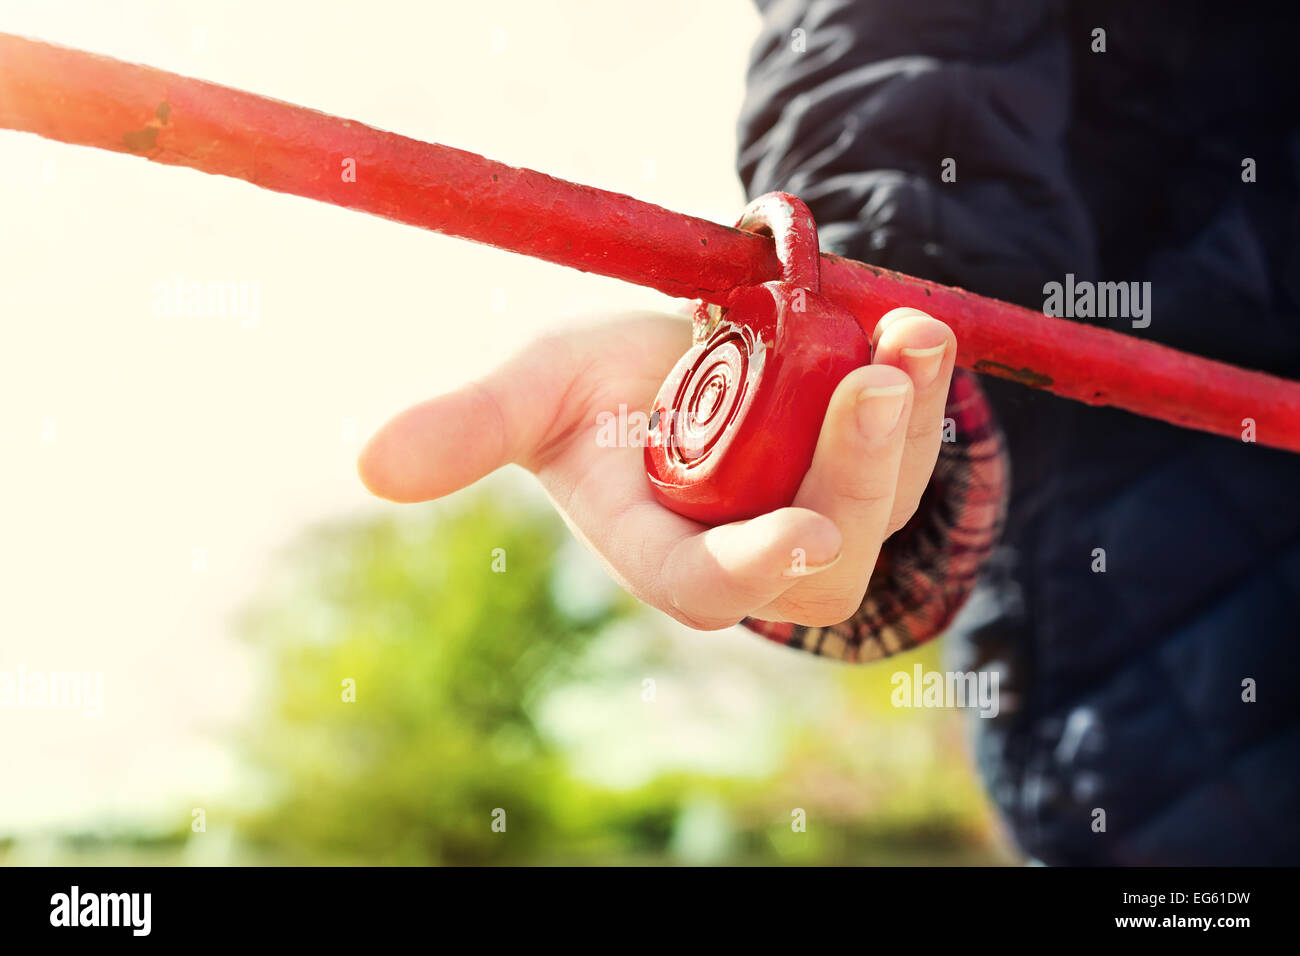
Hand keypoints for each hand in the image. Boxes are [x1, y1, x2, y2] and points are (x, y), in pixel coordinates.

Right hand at [358, 307, 955, 629]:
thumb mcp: (537, 387)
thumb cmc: (596, 380)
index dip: (754, 568)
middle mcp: (740, 548)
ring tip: (906, 338)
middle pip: (821, 561)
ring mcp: (810, 514)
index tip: (808, 536)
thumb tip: (367, 462)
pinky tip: (917, 332)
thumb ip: (469, 426)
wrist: (673, 345)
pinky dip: (923, 398)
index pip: (706, 585)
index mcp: (655, 544)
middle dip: (854, 476)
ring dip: (903, 433)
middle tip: (873, 381)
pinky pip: (907, 459)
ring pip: (881, 510)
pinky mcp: (862, 475)